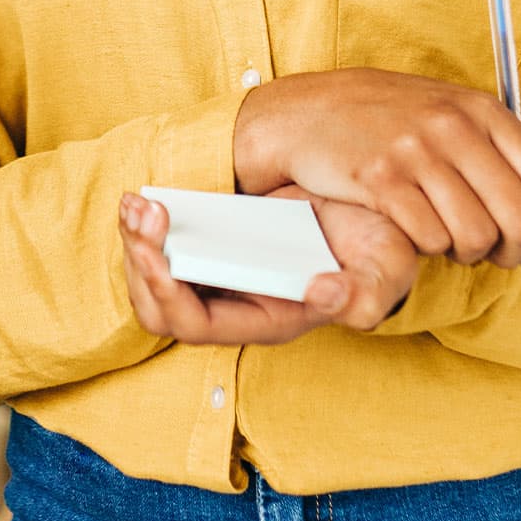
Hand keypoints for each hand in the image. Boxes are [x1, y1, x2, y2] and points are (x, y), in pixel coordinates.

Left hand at [118, 187, 417, 344]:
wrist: (373, 212)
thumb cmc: (379, 248)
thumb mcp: (385, 269)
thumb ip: (363, 294)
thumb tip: (321, 293)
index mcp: (267, 319)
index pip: (196, 325)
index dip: (166, 292)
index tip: (157, 249)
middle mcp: (237, 305)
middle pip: (160, 310)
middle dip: (139, 263)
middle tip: (138, 212)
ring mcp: (224, 278)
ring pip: (155, 281)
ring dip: (136, 242)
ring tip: (135, 202)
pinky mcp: (218, 245)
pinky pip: (166, 249)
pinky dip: (148, 226)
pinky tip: (144, 195)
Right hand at [234, 68, 520, 277]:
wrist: (307, 111)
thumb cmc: (387, 119)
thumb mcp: (450, 113)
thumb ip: (498, 154)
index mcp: (484, 112)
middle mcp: (456, 128)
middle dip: (513, 253)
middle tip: (492, 256)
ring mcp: (417, 152)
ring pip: (476, 237)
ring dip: (466, 253)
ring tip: (448, 240)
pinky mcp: (380, 179)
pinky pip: (428, 237)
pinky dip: (427, 246)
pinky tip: (415, 230)